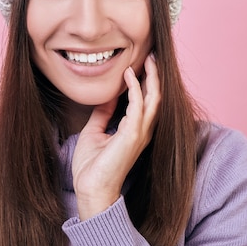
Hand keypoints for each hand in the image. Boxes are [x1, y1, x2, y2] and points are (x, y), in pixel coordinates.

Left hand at [71, 54, 159, 219]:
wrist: (91, 189)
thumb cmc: (92, 166)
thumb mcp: (94, 132)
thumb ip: (103, 114)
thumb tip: (106, 97)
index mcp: (136, 131)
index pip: (147, 102)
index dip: (146, 83)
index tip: (141, 65)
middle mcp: (143, 131)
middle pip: (156, 98)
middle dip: (155, 77)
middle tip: (152, 57)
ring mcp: (140, 133)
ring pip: (153, 99)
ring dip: (151, 78)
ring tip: (148, 60)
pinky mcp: (132, 135)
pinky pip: (138, 105)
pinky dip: (135, 88)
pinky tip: (129, 74)